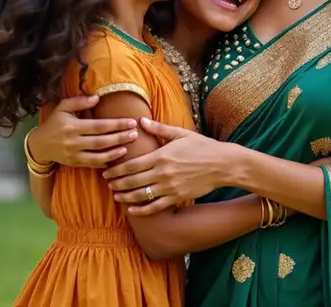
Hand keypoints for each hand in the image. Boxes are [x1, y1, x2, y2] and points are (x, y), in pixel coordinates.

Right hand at [28, 95, 138, 167]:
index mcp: (72, 127)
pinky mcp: (74, 163)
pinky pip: (92, 164)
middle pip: (101, 142)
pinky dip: (105, 162)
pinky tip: (116, 158)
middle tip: (135, 134)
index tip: (131, 121)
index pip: (99, 126)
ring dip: (114, 153)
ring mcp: (73, 155)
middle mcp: (73, 142)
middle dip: (120, 138)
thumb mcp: (63, 107)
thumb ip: (79, 102)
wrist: (39, 144)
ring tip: (128, 147)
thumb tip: (97, 97)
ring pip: (98, 156)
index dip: (116, 125)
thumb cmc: (54, 122)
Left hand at [105, 118, 330, 215]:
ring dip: (125, 197)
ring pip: (141, 195)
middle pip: (132, 181)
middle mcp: (163, 173)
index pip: (132, 164)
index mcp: (162, 155)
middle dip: (117, 182)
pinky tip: (132, 210)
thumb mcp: (181, 134)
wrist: (223, 164)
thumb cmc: (202, 146)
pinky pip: (155, 206)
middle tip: (106, 183)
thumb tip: (140, 121)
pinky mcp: (178, 197)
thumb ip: (159, 130)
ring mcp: (170, 187)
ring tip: (116, 196)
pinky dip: (141, 210)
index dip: (116, 168)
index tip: (107, 169)